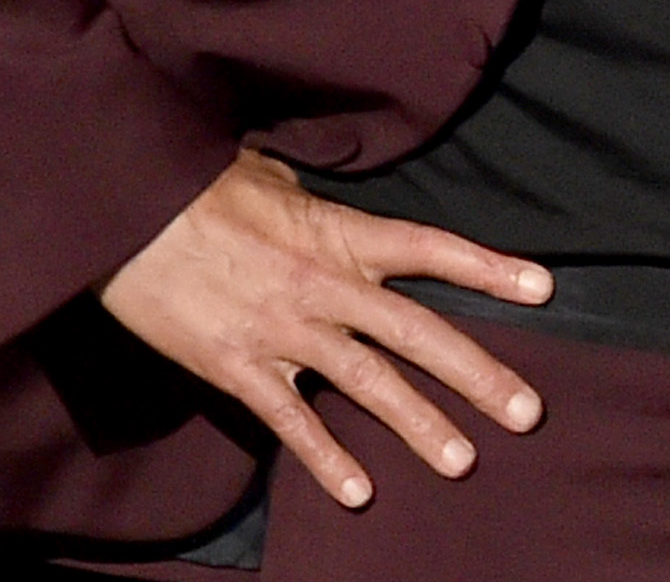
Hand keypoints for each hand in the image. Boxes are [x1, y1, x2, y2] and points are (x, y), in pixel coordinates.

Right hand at [97, 147, 553, 509]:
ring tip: (463, 461)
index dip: (490, 269)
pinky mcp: (239, 368)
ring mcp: (285, 331)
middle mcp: (327, 286)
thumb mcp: (273, 177)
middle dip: (478, 374)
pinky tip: (358, 492)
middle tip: (527, 412)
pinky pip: (292, 421)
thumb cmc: (199, 185)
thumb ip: (316, 202)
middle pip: (419, 333)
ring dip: (419, 425)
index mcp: (342, 234)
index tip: (543, 289)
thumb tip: (329, 205)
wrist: (126, 212)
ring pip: (369, 385)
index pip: (433, 251)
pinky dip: (325, 458)